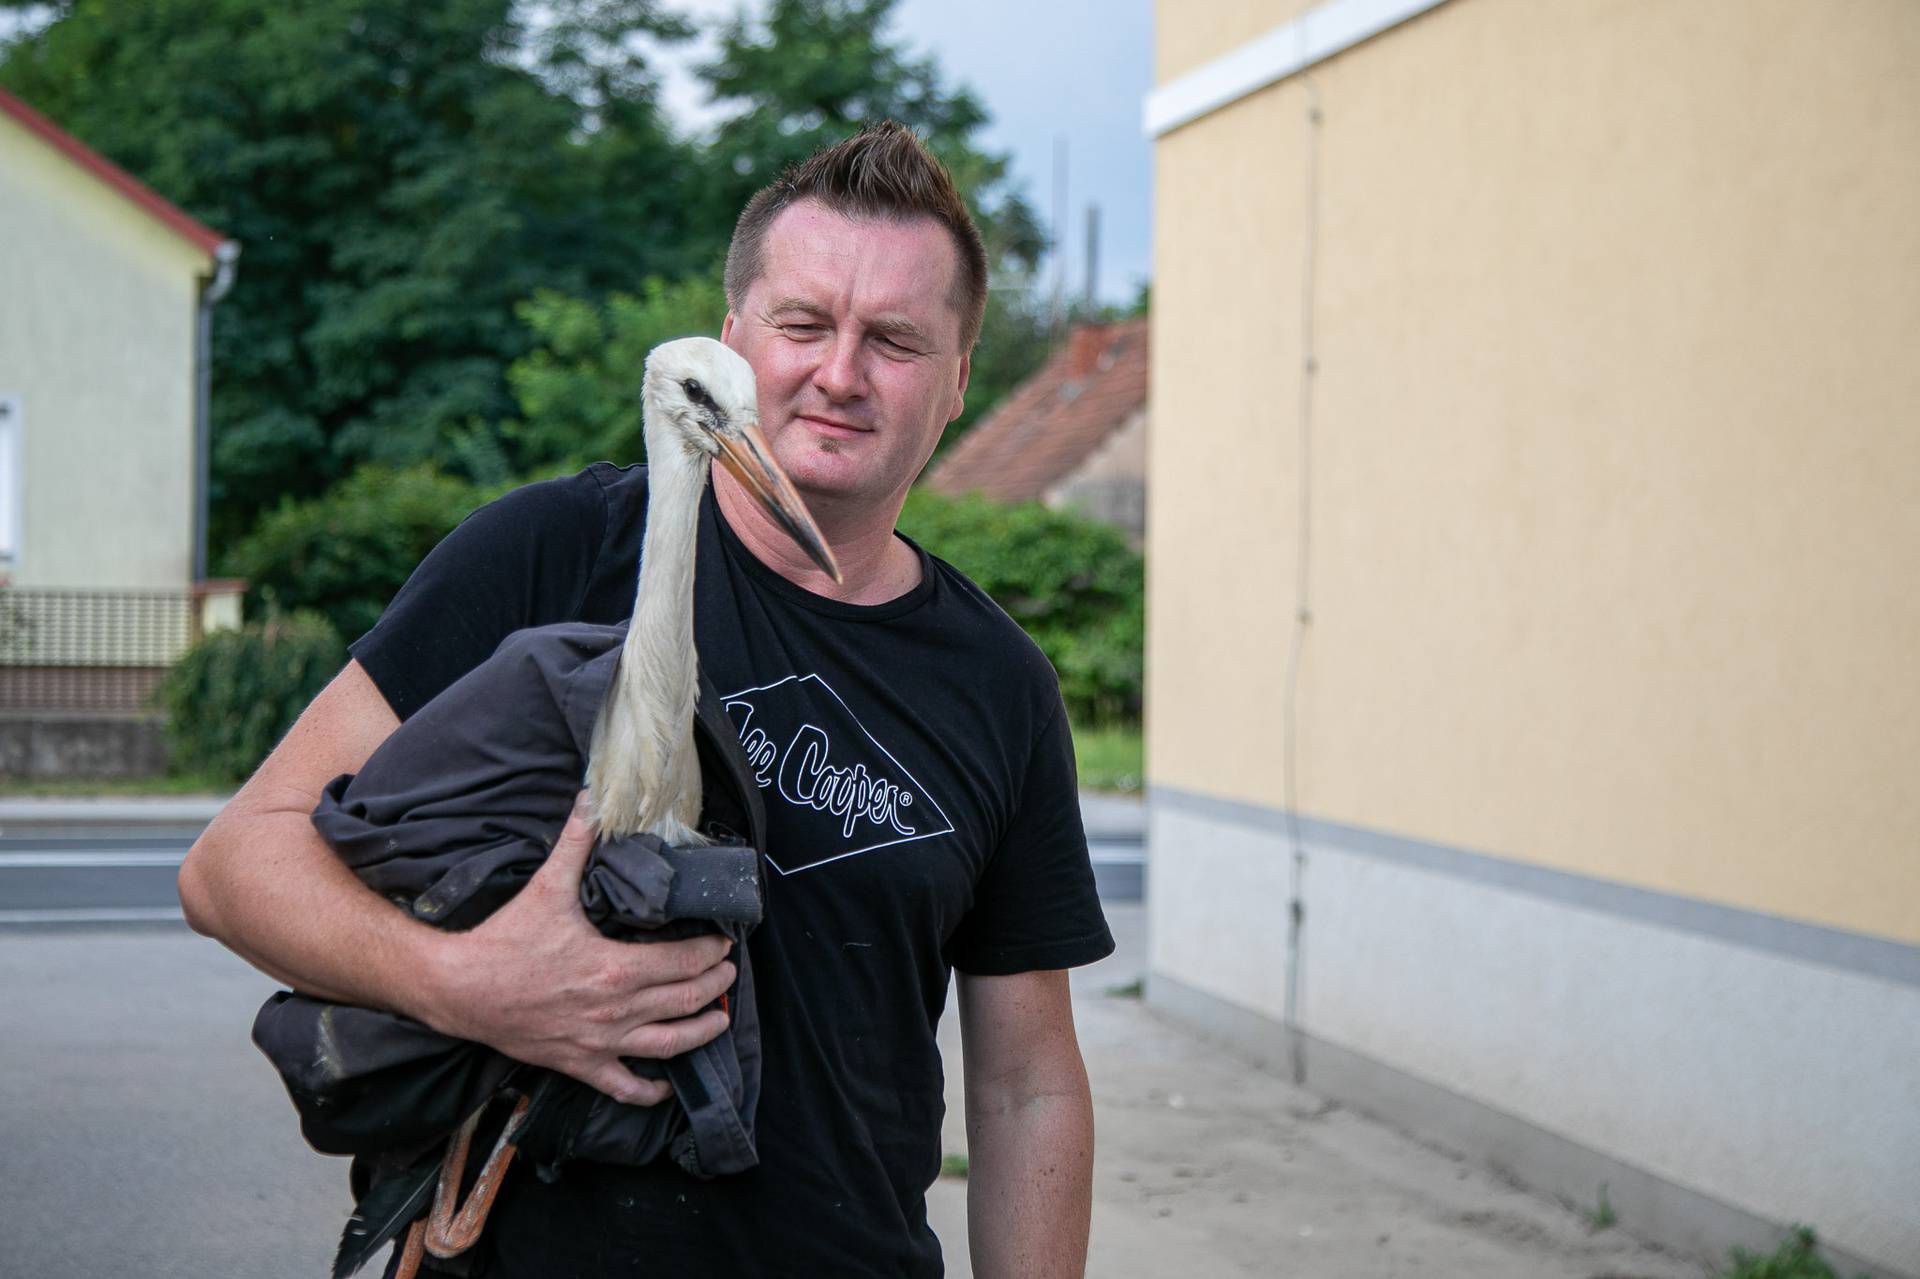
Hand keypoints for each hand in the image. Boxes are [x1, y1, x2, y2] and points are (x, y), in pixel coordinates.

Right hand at [422, 792, 735, 1104]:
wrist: (459, 989)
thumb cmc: (505, 939)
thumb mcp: (547, 886)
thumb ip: (576, 841)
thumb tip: (592, 796)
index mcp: (615, 969)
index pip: (683, 962)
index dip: (711, 952)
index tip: (724, 943)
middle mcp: (616, 1011)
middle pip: (685, 1001)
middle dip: (715, 986)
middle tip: (728, 973)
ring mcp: (599, 1043)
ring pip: (668, 1045)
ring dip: (700, 1032)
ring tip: (718, 1020)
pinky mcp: (578, 1064)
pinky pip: (623, 1087)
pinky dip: (649, 1090)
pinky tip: (666, 1083)